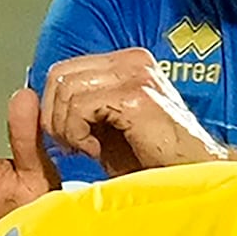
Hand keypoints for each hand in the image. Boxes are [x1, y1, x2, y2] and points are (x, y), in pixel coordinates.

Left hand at [41, 48, 224, 173]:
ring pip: (65, 90)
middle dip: (55, 116)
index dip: (54, 105)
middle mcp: (132, 60)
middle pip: (60, 76)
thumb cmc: (156, 159)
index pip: (65, 70)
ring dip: (66, 127)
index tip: (67, 137)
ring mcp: (135, 75)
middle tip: (72, 144)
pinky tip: (97, 151)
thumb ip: (84, 106)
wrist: (194, 175)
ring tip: (88, 148)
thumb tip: (42, 104)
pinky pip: (79, 107)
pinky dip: (77, 134)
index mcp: (127, 62)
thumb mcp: (111, 124)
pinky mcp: (135, 96)